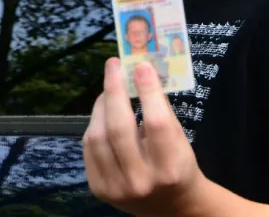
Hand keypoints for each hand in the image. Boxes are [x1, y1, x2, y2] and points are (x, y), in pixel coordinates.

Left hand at [83, 58, 205, 216]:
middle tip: (114, 65)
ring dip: (101, 105)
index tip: (141, 66)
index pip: (157, 124)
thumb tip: (139, 72)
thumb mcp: (180, 141)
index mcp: (169, 169)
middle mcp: (141, 181)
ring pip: (98, 136)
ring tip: (109, 88)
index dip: (148, 92)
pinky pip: (89, 147)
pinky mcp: (98, 188)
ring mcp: (116, 187)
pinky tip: (103, 112)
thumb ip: (161, 112)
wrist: (171, 206)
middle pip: (120, 128)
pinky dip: (95, 124)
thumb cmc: (178, 165)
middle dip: (115, 90)